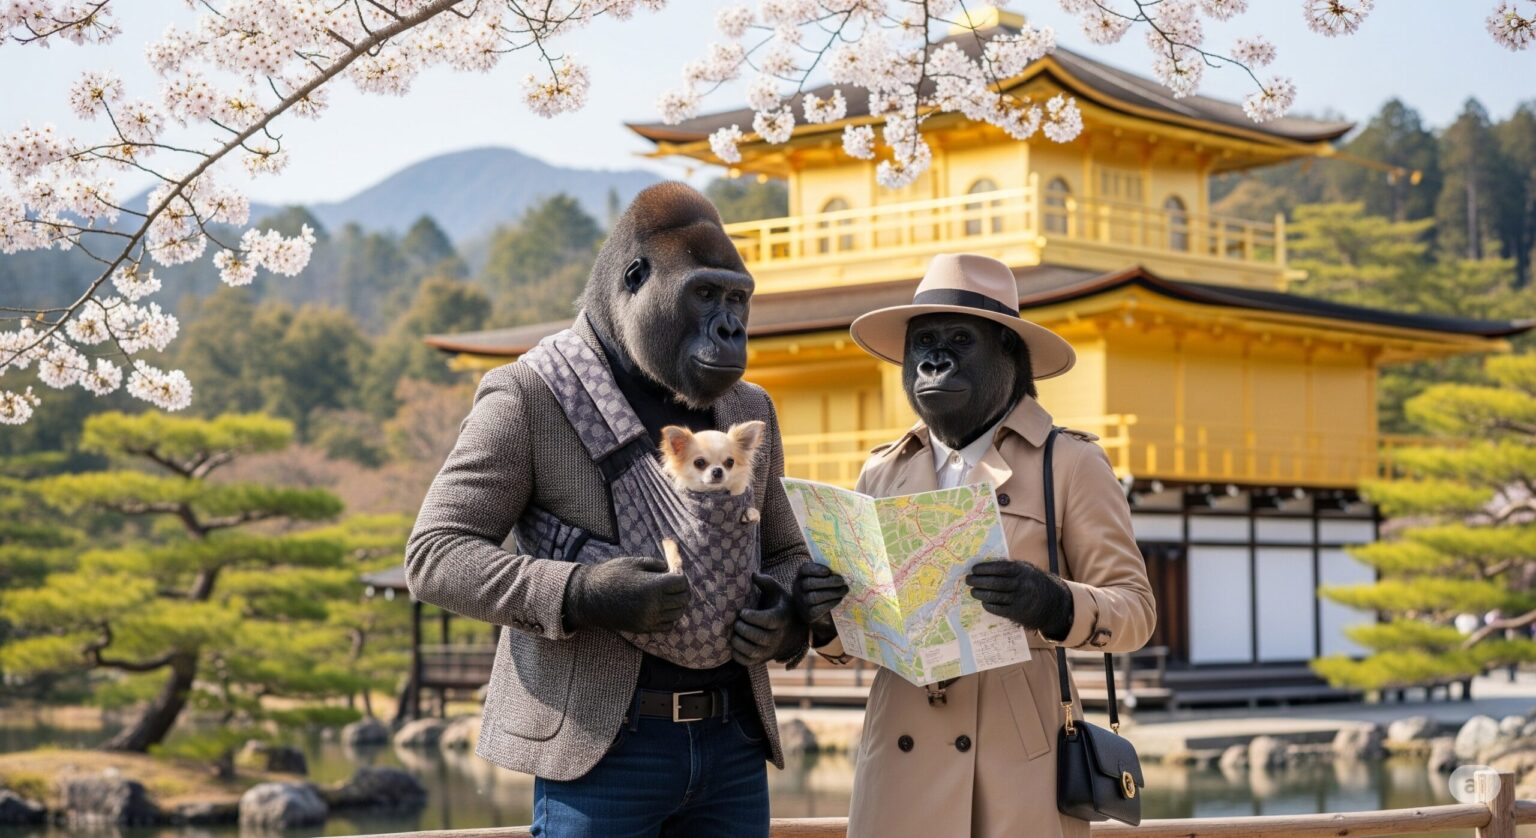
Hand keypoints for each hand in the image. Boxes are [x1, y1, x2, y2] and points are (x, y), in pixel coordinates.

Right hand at [563, 556, 689, 633]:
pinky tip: (662, 608)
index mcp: (653, 586)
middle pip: (683, 600)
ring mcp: (649, 619)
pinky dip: (670, 617)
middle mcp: (654, 605)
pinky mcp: (643, 629)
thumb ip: (657, 565)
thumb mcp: (634, 563)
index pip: (681, 583)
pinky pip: (667, 626)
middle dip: (683, 591)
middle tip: (676, 584)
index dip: (681, 577)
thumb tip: (672, 569)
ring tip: (670, 596)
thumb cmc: (610, 575)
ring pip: (678, 614)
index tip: (676, 574)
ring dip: (678, 604)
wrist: (589, 597)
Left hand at [730, 573, 806, 665]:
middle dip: (744, 629)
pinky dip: (737, 654)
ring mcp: (770, 651)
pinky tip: (734, 642)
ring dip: (738, 642)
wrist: (789, 628)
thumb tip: (753, 574)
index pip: (767, 621)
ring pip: (752, 651)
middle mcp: (777, 637)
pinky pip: (747, 662)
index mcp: (781, 619)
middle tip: (737, 622)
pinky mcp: (762, 660)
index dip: (753, 617)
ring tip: (734, 632)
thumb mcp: (776, 591)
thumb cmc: (778, 605)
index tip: (742, 612)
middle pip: (759, 637)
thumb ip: (766, 581)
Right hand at [792, 563, 846, 646]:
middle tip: (842, 581)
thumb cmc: (821, 589)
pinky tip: (839, 599)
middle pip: (809, 583)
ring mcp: (802, 602)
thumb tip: (843, 568)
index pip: (804, 569)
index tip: (828, 571)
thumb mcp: (821, 578)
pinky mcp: (808, 615)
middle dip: (827, 582)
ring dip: (832, 593)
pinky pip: (818, 609)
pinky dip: (831, 603)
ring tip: (844, 589)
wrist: (815, 610)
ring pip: (813, 597)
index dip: (816, 569)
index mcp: (802, 575)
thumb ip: (828, 573)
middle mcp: (798, 588)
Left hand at [966, 560, 1073, 640]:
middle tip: (968, 580)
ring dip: (981, 594)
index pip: (1000, 568)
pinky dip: (989, 605)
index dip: (985, 568)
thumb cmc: (1032, 582)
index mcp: (1022, 571)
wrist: (1052, 602)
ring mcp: (1020, 599)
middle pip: (995, 583)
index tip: (974, 569)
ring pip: (995, 596)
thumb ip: (1009, 567)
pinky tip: (984, 602)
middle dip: (979, 581)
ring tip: (973, 591)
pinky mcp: (1018, 612)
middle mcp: (1022, 584)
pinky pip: (999, 609)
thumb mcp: (1025, 570)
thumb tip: (984, 566)